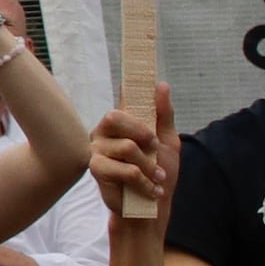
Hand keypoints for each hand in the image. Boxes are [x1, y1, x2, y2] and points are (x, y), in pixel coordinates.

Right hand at [90, 87, 176, 221]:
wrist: (149, 211)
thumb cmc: (159, 176)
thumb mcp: (168, 144)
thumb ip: (163, 115)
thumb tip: (161, 84)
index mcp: (124, 123)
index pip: (126, 97)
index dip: (131, 80)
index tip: (137, 54)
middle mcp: (106, 132)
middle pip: (116, 117)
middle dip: (142, 134)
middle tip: (155, 147)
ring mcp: (98, 149)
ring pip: (126, 147)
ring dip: (149, 166)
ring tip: (156, 177)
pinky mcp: (96, 169)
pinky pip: (123, 169)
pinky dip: (142, 181)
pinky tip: (148, 189)